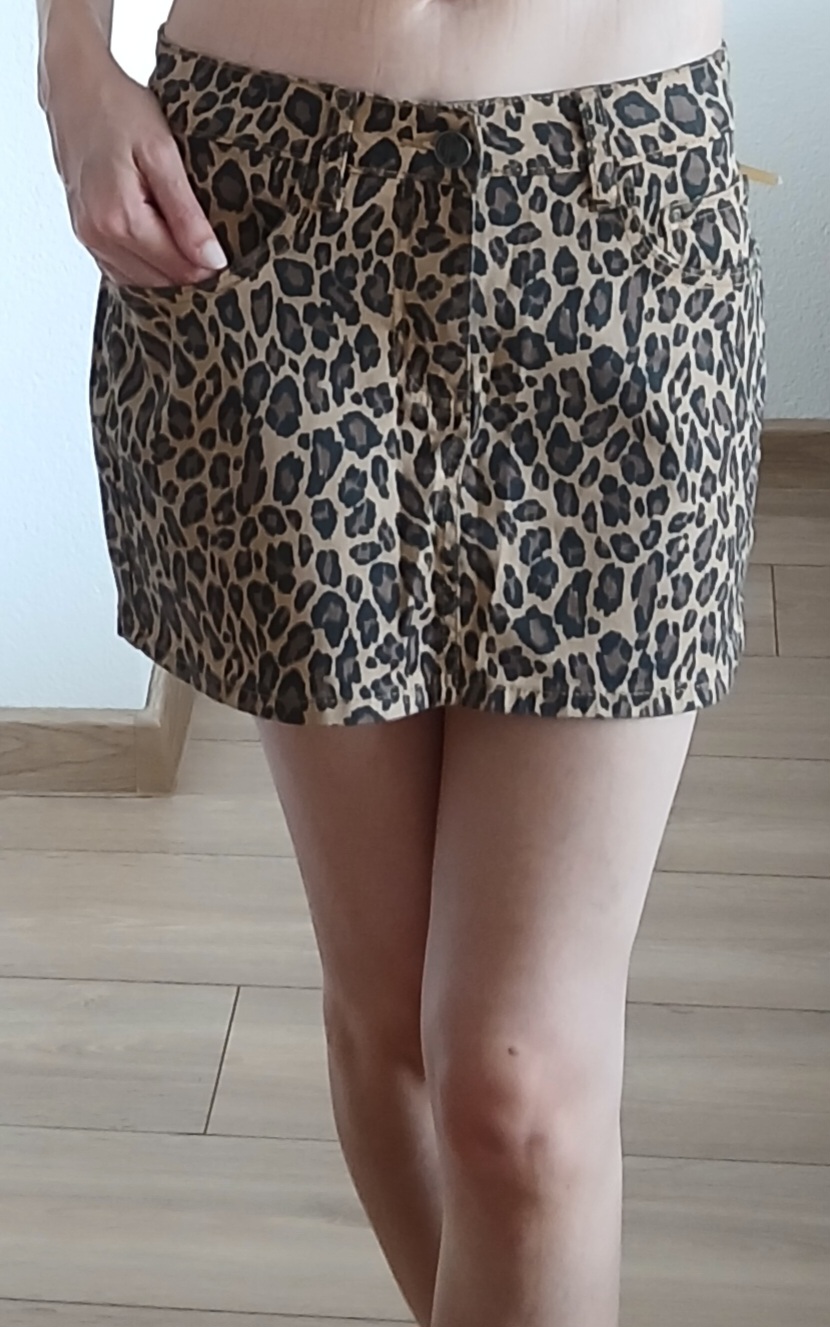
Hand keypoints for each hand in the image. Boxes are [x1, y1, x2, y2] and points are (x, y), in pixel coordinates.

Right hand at [44, 57, 227, 286]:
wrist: (75, 89)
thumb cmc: (118, 109)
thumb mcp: (164, 154)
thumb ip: (186, 213)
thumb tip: (211, 260)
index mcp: (121, 218)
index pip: (180, 270)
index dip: (209, 264)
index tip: (228, 247)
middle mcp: (99, 235)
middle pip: (162, 282)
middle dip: (190, 266)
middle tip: (211, 238)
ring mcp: (89, 237)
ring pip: (142, 281)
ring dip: (168, 268)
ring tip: (186, 235)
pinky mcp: (86, 234)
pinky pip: (123, 270)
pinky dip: (146, 264)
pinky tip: (161, 240)